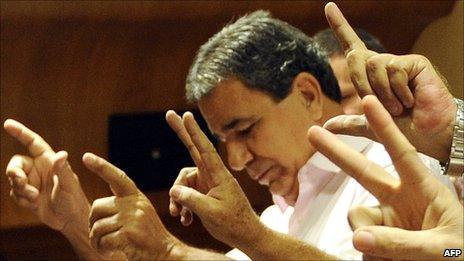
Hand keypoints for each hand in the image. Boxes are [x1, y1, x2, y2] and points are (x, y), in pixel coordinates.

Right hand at [3, 119, 89, 232]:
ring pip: (13, 180)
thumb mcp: (68, 185)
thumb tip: (62, 154)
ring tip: (35, 198)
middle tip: (20, 181)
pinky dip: (21, 199)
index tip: (8, 124)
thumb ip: (62, 170)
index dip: (21, 132)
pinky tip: (34, 204)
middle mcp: (39, 168)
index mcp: (49, 160)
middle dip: (14, 173)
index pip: (32, 142)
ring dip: (20, 189)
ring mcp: (32, 181)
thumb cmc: (73, 200)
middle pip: (16, 163)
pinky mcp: (27, 194)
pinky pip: (14, 193)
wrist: (69, 220)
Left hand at [84, 153, 177, 259]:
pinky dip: (102, 249)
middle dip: (93, 223)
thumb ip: (123, 206)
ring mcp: (132, 218)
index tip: (86, 156)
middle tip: (100, 236)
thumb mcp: (139, 214)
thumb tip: (97, 207)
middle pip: (97, 206)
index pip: (117, 177)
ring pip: (97, 226)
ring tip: (106, 246)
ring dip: (97, 241)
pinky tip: (111, 252)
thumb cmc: (147, 237)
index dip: (101, 166)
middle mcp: (135, 204)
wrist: (165, 253)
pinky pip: (103, 240)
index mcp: (136, 196)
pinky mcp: (129, 234)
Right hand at [167, 111, 261, 248]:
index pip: (205, 149)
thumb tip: (174, 190)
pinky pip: (185, 194)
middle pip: (193, 149)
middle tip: (169, 115)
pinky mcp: (203, 193)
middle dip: (181, 133)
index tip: (187, 115)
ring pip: (183, 182)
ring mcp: (206, 183)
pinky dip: (182, 206)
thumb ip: (192, 200)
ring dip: (177, 199)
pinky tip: (185, 220)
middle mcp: (211, 175)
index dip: (194, 132)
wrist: (245, 235)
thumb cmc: (233, 223)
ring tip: (178, 215)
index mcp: (218, 175)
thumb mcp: (211, 213)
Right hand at [308, 95, 462, 259]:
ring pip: (358, 218)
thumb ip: (400, 243)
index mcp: (424, 190)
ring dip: (367, 237)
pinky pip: (361, 240)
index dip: (384, 127)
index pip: (401, 153)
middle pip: (363, 171)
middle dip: (337, 152)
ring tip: (393, 259)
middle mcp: (401, 199)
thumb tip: (358, 238)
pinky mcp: (377, 237)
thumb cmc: (462, 251)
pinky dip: (369, 252)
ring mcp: (387, 218)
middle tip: (312, 132)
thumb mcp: (441, 249)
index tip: (369, 100)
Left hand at [323, 2, 456, 161]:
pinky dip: (397, 91)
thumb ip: (349, 123)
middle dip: (360, 84)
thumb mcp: (370, 126)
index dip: (340, 26)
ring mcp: (399, 62)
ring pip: (373, 65)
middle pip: (355, 56)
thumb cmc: (403, 129)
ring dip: (382, 93)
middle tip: (377, 104)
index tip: (328, 6)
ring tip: (398, 106)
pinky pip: (392, 70)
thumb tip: (325, 126)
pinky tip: (411, 99)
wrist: (428, 135)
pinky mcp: (415, 62)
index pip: (352, 45)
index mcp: (371, 75)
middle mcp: (383, 64)